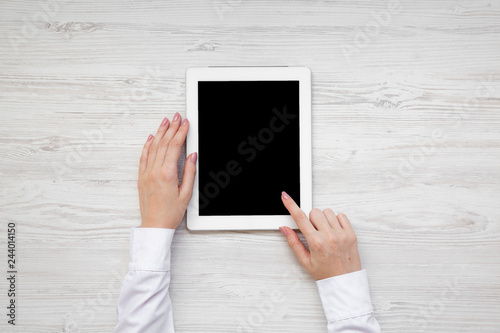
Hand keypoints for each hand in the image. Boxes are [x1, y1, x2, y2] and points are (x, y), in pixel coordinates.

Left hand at [138, 113, 196, 228]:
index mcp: (167, 174)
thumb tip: (193, 155)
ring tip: (165, 122)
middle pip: (164, 143)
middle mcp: (154, 171)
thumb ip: (190, 172)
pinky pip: (144, 156)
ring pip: (153, 147)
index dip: (181, 133)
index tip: (185, 123)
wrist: (154, 225)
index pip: (174, 147)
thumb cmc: (170, 213)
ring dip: (160, 132)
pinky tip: (152, 137)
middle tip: (177, 117)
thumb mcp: (186, 193)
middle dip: (171, 128)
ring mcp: (146, 173)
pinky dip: (148, 145)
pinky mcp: (141, 177)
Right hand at [279, 191, 361, 279]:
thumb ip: (293, 242)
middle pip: (315, 212)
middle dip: (311, 219)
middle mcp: (329, 236)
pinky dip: (336, 220)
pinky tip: (334, 231)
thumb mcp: (305, 261)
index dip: (291, 205)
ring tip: (325, 232)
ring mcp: (342, 234)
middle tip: (313, 232)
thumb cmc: (325, 273)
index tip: (285, 197)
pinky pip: (341, 215)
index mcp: (316, 243)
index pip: (300, 218)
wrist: (345, 283)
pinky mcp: (351, 234)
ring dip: (323, 219)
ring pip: (328, 212)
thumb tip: (284, 228)